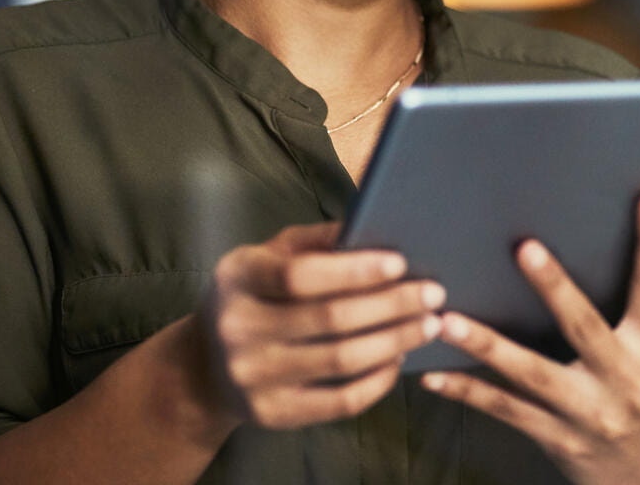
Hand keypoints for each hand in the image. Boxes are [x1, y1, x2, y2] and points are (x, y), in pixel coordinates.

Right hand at [200, 222, 443, 429]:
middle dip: (391, 305)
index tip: (400, 262)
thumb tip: (372, 224)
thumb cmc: (254, 294)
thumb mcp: (269, 255)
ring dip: (394, 340)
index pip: (300, 276)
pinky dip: (377, 380)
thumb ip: (314, 241)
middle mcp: (239, 328)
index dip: (354, 270)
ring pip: (340, 361)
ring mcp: (253, 377)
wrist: (205, 368)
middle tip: (434, 293)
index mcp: (238, 276)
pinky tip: (400, 358)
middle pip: (329, 319)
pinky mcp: (272, 415)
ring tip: (430, 324)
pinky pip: (338, 402)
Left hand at [420, 192, 639, 484]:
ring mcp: (589, 415)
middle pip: (584, 327)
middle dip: (554, 288)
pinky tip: (433, 373)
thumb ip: (630, 309)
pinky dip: (467, 390)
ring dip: (486, 345)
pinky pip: (505, 411)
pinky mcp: (558, 439)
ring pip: (531, 375)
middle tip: (525, 249)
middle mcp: (624, 381)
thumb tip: (591, 240)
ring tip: (449, 320)